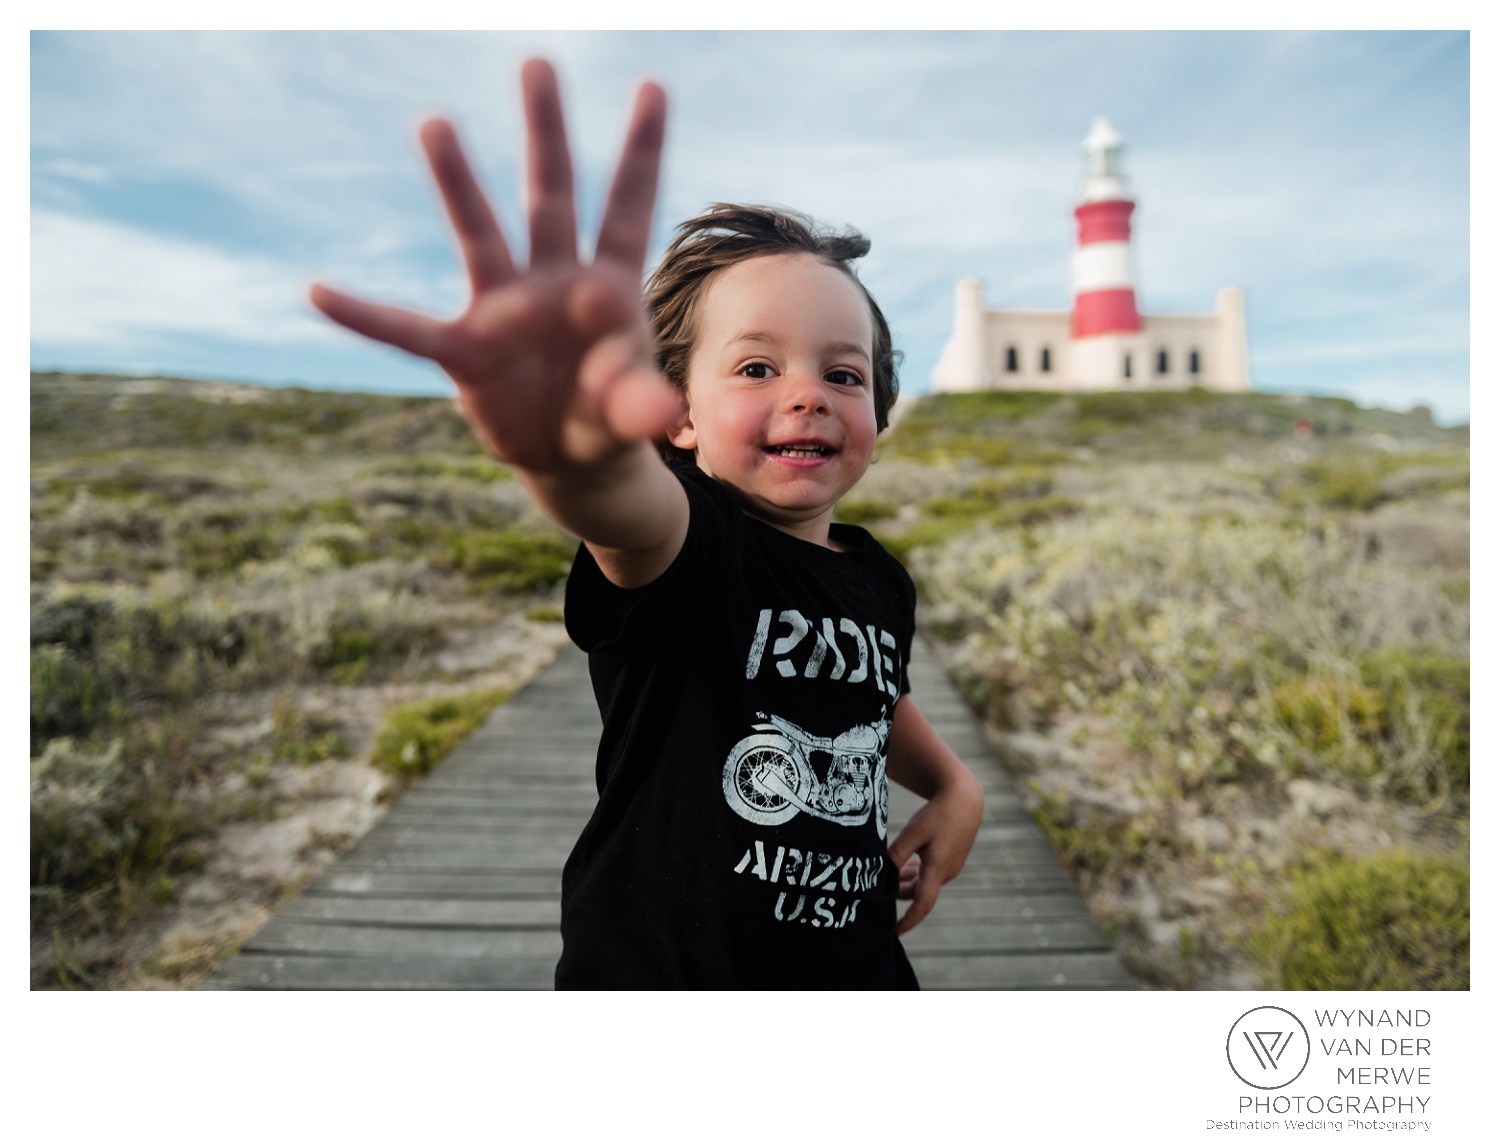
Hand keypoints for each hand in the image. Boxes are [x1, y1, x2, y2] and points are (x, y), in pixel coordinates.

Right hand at [309, 59, 684, 474]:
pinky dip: (365, 316)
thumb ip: (641, 403)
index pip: (628, 208)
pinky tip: (319, 292)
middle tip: (538, 62)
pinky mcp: (466, 352)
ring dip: (459, 182)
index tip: (653, 86)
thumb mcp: (629, 410)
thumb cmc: (606, 411)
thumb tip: (663, 416)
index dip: (641, 152)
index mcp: (607, 283)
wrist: (568, 454)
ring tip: (435, 121)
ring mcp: (503, 309)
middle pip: (550, 195)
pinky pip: (408, 330)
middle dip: (547, 132)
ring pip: (481, 234)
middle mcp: (553, 279)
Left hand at [887, 775, 983, 935]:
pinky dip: (916, 873)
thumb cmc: (938, 813)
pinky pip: (931, 873)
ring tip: (888, 875)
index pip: (922, 905)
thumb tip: (879, 875)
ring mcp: (951, 866)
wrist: (965, 798)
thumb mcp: (913, 833)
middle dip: (899, 896)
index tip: (894, 933)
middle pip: (919, 893)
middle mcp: (947, 872)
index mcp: (938, 870)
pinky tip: (905, 865)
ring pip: (925, 882)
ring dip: (907, 882)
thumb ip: (896, 855)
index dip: (908, 921)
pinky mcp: (951, 858)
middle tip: (878, 896)